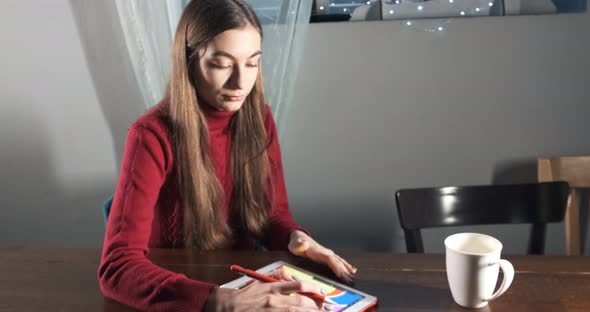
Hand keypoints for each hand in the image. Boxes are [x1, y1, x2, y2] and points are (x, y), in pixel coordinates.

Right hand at [204, 278, 327, 311]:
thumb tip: (288, 274)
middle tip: (324, 308)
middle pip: (300, 302)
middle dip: (315, 306)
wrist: (227, 307)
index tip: (321, 292)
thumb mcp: (259, 281)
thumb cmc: (244, 295)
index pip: (298, 285)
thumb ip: (275, 276)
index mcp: (272, 288)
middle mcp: (274, 300)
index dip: (312, 288)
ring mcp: (271, 311)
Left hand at [288, 230, 357, 282]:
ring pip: (339, 261)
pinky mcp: (327, 257)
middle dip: (344, 270)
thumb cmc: (296, 243)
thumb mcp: (295, 245)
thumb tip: (304, 243)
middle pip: (337, 262)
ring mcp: (327, 254)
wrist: (299, 238)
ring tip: (353, 275)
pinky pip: (338, 261)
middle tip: (350, 280)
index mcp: (319, 251)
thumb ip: (299, 245)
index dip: (336, 267)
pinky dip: (345, 265)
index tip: (342, 274)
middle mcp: (326, 252)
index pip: (330, 259)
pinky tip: (351, 270)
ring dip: (346, 268)